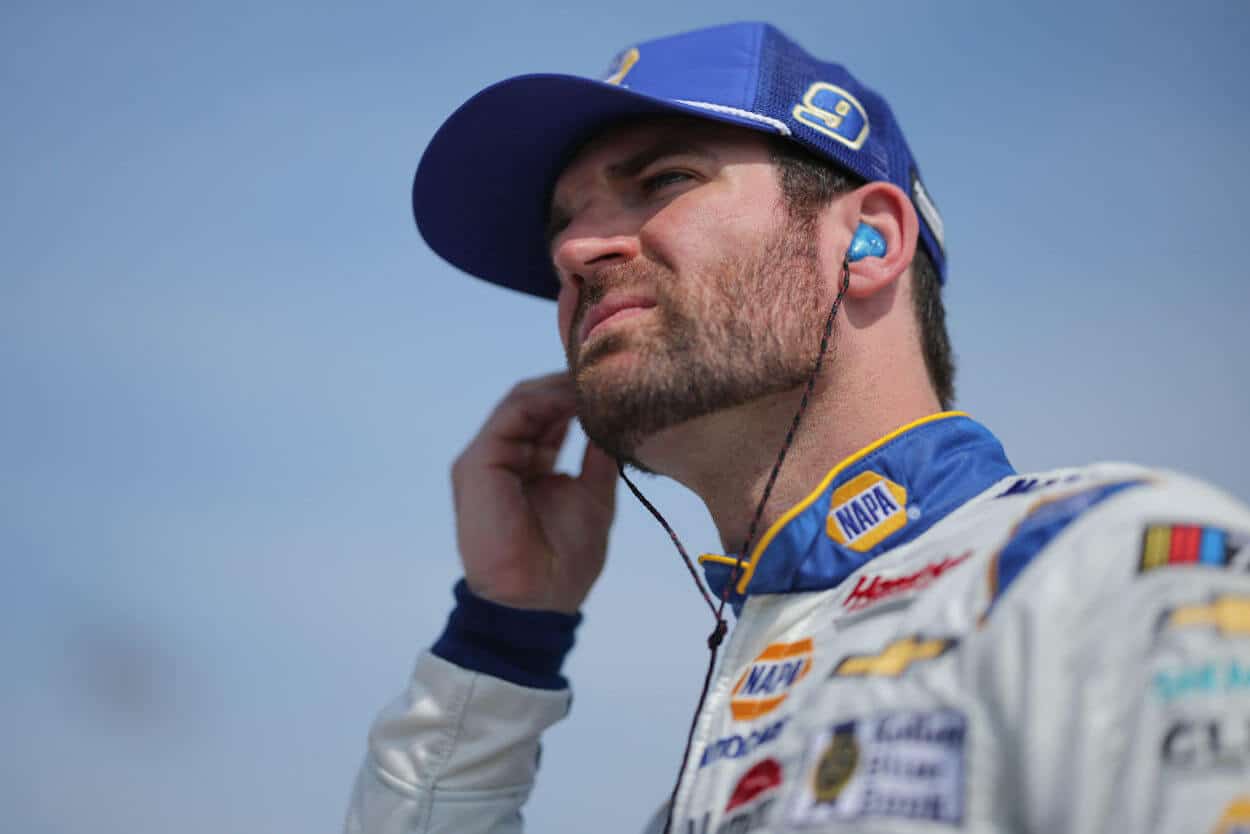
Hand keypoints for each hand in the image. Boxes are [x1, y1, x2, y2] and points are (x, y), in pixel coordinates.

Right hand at [451, 372, 617, 613]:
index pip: (550, 416)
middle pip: (537, 402)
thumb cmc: (565, 561)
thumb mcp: (594, 497)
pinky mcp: (479, 460)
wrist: (537, 600)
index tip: (615, 382)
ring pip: (524, 400)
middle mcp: (506, 456)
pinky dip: (547, 399)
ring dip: (562, 386)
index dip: (579, 397)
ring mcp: (488, 456)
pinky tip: (578, 395)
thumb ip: (599, 459)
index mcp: (529, 465)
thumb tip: (618, 422)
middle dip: (572, 384)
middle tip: (610, 368)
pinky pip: (514, 413)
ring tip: (598, 378)